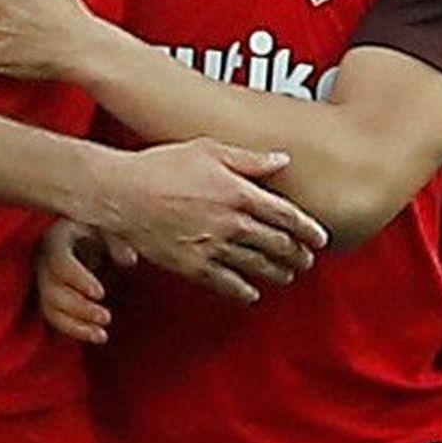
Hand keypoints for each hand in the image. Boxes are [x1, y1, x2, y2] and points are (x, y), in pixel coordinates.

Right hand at [36, 219, 133, 344]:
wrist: (89, 235)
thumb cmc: (98, 227)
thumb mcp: (109, 225)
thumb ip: (118, 241)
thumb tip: (128, 259)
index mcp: (56, 238)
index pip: (59, 261)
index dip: (77, 279)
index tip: (100, 293)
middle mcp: (43, 260)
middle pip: (52, 290)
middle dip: (79, 307)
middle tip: (105, 317)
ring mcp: (44, 281)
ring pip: (50, 309)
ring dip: (75, 325)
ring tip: (102, 334)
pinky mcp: (49, 298)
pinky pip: (54, 318)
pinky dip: (75, 330)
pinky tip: (98, 336)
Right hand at [96, 139, 327, 305]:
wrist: (121, 193)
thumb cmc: (161, 166)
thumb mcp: (208, 149)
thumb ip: (249, 158)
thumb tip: (283, 159)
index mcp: (238, 192)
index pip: (286, 215)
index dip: (307, 229)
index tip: (320, 238)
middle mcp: (231, 222)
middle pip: (277, 244)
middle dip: (297, 254)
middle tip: (307, 260)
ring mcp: (212, 246)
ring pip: (257, 265)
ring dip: (277, 273)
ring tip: (287, 276)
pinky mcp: (192, 265)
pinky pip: (225, 283)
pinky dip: (243, 290)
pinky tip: (251, 293)